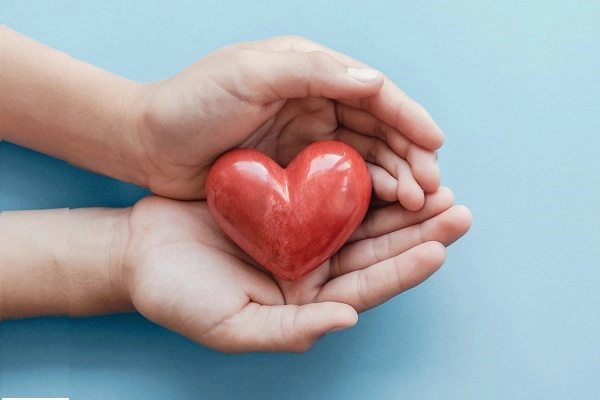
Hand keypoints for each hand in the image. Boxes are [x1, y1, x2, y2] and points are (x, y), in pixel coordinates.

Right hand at [123, 188, 470, 352]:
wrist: (141, 250)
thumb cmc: (179, 295)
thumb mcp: (232, 325)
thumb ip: (290, 329)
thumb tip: (346, 319)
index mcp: (307, 303)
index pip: (367, 288)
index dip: (404, 269)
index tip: (439, 248)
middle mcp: (313, 271)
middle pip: (377, 252)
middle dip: (419, 232)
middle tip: (457, 210)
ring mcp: (302, 236)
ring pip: (363, 220)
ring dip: (400, 205)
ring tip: (437, 188)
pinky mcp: (287, 205)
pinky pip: (332, 191)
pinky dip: (361, 179)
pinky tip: (386, 165)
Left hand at [136, 36, 443, 210]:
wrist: (148, 144)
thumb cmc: (191, 103)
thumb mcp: (248, 74)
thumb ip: (312, 71)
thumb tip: (376, 81)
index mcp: (309, 72)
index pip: (372, 92)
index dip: (407, 116)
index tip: (434, 144)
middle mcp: (315, 103)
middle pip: (377, 128)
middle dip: (409, 155)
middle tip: (431, 188)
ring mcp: (306, 140)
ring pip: (365, 158)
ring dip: (394, 178)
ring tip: (415, 203)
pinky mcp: (295, 175)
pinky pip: (341, 184)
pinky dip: (366, 195)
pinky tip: (383, 210)